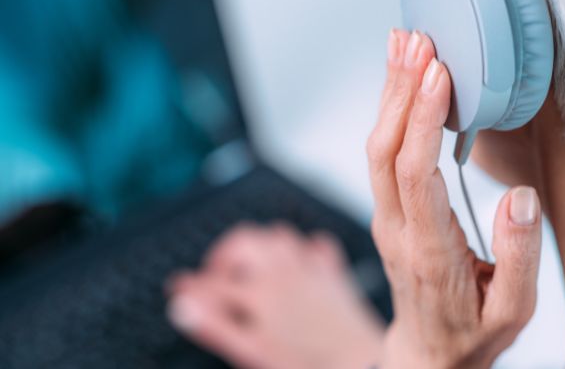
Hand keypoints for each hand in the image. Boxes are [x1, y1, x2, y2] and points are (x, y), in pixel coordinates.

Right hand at [166, 224, 383, 368]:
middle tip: (216, 274)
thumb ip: (215, 326)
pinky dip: (303, 249)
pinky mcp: (334, 274)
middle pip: (245, 240)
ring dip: (261, 244)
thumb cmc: (307, 364)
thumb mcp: (253, 350)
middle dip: (225, 253)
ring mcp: (311, 270)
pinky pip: (318, 244)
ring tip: (251, 264)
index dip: (192, 286)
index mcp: (260, 293)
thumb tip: (182, 305)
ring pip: (279, 235)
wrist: (359, 364)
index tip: (179, 287)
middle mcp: (284, 273)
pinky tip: (298, 262)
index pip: (214, 282)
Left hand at [367, 29, 542, 367]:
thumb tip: (517, 195)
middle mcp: (399, 231)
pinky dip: (390, 114)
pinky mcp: (387, 212)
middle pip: (386, 151)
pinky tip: (400, 84)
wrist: (428, 354)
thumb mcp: (512, 310)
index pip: (417, 176)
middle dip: (400, 91)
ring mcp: (386, 220)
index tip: (439, 75)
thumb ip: (517, 255)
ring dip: (390, 95)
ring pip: (377, 149)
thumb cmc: (472, 333)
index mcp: (431, 252)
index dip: (424, 121)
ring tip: (404, 48)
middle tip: (417, 44)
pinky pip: (382, 156)